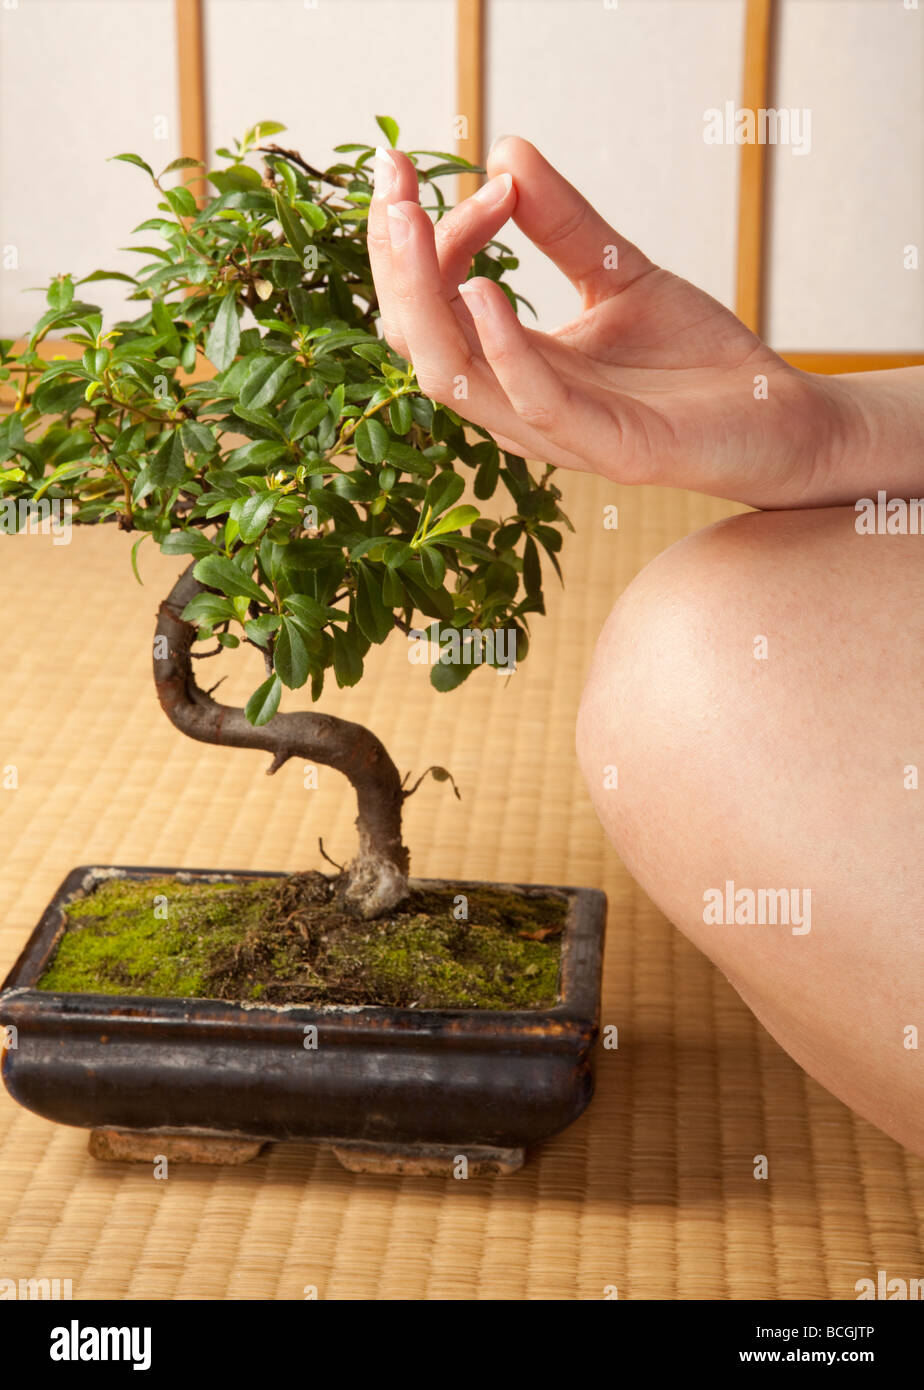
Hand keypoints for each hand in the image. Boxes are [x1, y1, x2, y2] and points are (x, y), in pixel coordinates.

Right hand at [367, 136, 850, 509]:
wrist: (780, 419)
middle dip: (394, 258)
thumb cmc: (695, 361)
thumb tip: (505, 153)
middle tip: (393, 180)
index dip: (431, 236)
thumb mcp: (620, 271)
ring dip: (425, 296)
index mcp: (513, 365)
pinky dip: (502, 347)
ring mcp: (559, 433)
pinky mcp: (611, 450)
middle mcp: (519, 403)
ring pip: (455, 376)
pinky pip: (535, 402)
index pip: (435, 303)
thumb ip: (562, 222)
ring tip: (414, 222)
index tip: (470, 172)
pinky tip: (485, 287)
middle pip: (420, 339)